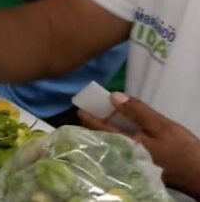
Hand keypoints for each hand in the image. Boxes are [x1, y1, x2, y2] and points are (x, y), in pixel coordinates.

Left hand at [80, 94, 199, 194]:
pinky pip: (123, 148)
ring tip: (101, 118)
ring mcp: (132, 162)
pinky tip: (121, 130)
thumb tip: (113, 96)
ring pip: (113, 143)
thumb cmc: (182, 150)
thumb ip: (137, 111)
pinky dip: (118, 137)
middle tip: (88, 111)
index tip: (79, 108)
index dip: (89, 118)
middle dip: (95, 125)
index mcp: (127, 146)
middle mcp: (125, 156)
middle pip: (105, 137)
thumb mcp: (161, 126)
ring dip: (107, 131)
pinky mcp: (141, 165)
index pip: (102, 130)